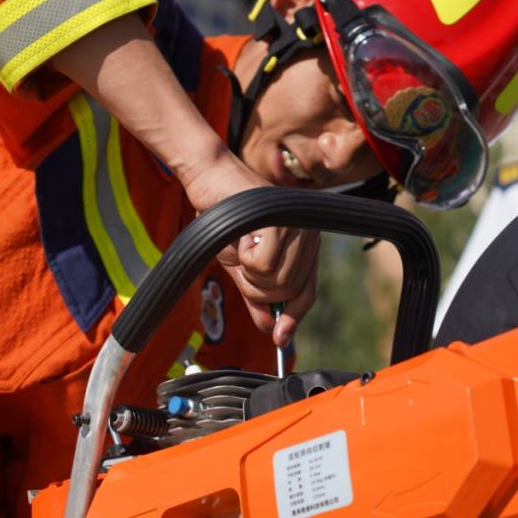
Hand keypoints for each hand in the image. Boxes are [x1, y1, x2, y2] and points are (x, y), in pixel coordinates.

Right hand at [181, 154, 319, 346]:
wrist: (209, 180)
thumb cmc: (224, 217)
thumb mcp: (240, 265)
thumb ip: (256, 295)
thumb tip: (269, 327)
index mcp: (304, 244)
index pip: (307, 292)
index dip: (293, 317)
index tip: (279, 337)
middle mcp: (308, 235)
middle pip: (288, 293)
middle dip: (257, 291)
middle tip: (242, 266)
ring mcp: (298, 227)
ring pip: (277, 282)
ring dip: (249, 274)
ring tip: (241, 246)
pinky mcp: (281, 222)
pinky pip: (264, 265)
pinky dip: (245, 259)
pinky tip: (242, 239)